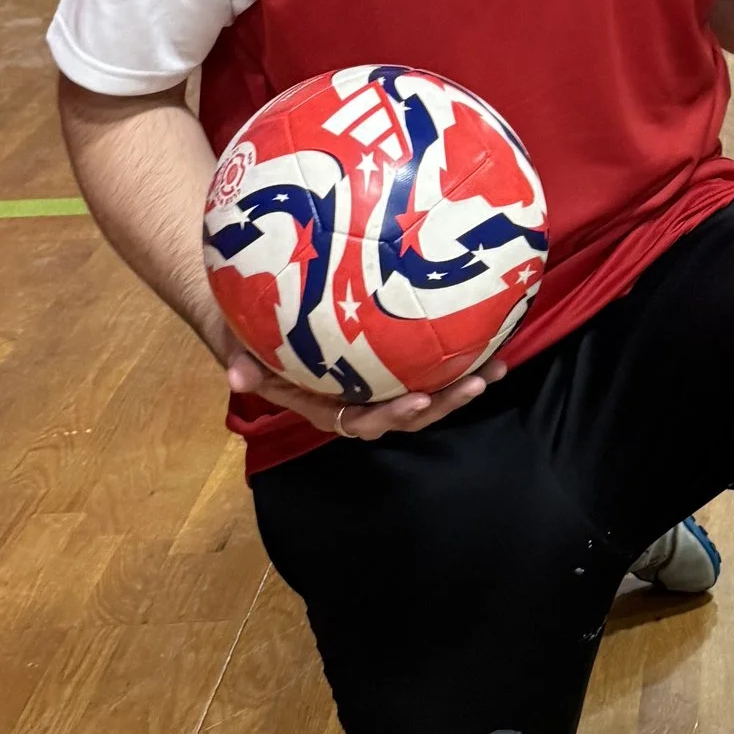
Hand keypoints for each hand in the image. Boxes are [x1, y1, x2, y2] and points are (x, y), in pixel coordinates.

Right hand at [221, 340, 490, 442]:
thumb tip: (236, 378)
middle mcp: (357, 397)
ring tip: (498, 366)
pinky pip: (430, 362)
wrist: (255, 313)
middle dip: (443, 404)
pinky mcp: (395, 357)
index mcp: (326, 404)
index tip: (417, 403)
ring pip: (426, 391)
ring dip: (462, 384)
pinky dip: (459, 353)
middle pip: (406, 412)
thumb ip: (242, 363)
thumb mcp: (240, 346)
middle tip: (475, 383)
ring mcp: (379, 379)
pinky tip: (491, 334)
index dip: (390, 417)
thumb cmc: (250, 334)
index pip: (359, 421)